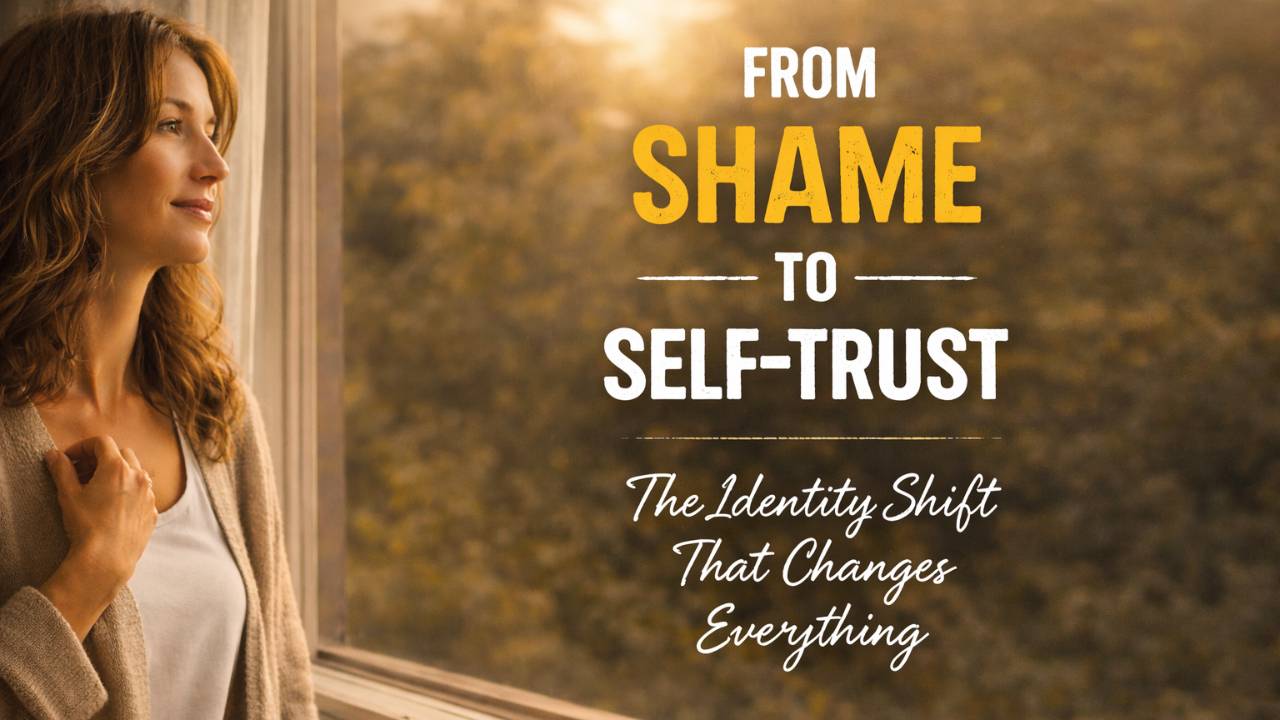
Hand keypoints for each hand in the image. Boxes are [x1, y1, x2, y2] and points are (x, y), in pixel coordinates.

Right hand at [44, 436, 157, 588]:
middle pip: (121, 454)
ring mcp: (149, 495)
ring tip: (96, 489)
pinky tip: (112, 506)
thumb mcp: (68, 495)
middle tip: (81, 473)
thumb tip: (53, 454)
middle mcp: (139, 477)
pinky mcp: (152, 512)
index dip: (82, 447)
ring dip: (117, 473)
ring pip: (136, 472)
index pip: (101, 442)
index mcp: (118, 468)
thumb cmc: (86, 526)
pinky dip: (128, 492)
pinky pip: (142, 493)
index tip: (69, 460)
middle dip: (100, 458)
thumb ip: (61, 469)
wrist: (107, 559)